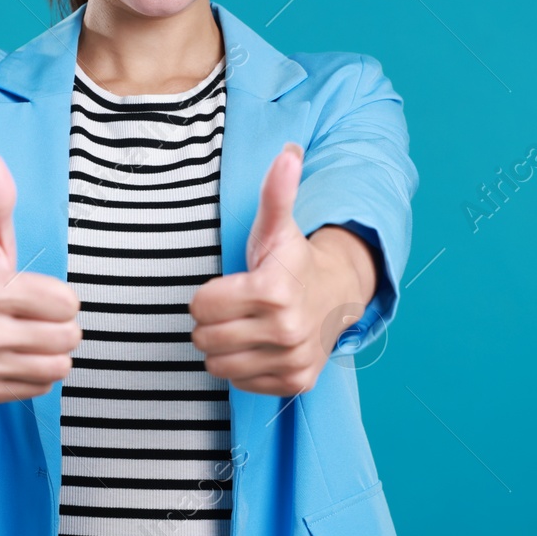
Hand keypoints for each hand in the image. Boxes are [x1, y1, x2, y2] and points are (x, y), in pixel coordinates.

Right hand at [0, 141, 81, 402]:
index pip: (67, 304)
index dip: (58, 295)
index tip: (32, 287)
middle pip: (68, 337)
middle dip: (59, 323)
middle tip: (32, 311)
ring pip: (58, 366)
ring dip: (50, 348)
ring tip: (25, 331)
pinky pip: (39, 387)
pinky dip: (33, 372)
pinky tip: (12, 352)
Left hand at [190, 142, 367, 396]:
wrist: (336, 295)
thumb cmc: (292, 259)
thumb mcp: (277, 225)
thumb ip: (275, 191)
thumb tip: (289, 152)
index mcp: (274, 290)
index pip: (201, 305)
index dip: (207, 293)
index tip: (229, 285)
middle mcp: (286, 330)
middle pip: (205, 337)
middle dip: (211, 321)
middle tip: (233, 307)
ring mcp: (292, 360)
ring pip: (218, 364)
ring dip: (223, 346)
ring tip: (243, 326)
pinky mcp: (296, 383)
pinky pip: (240, 382)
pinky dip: (242, 366)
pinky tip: (258, 345)